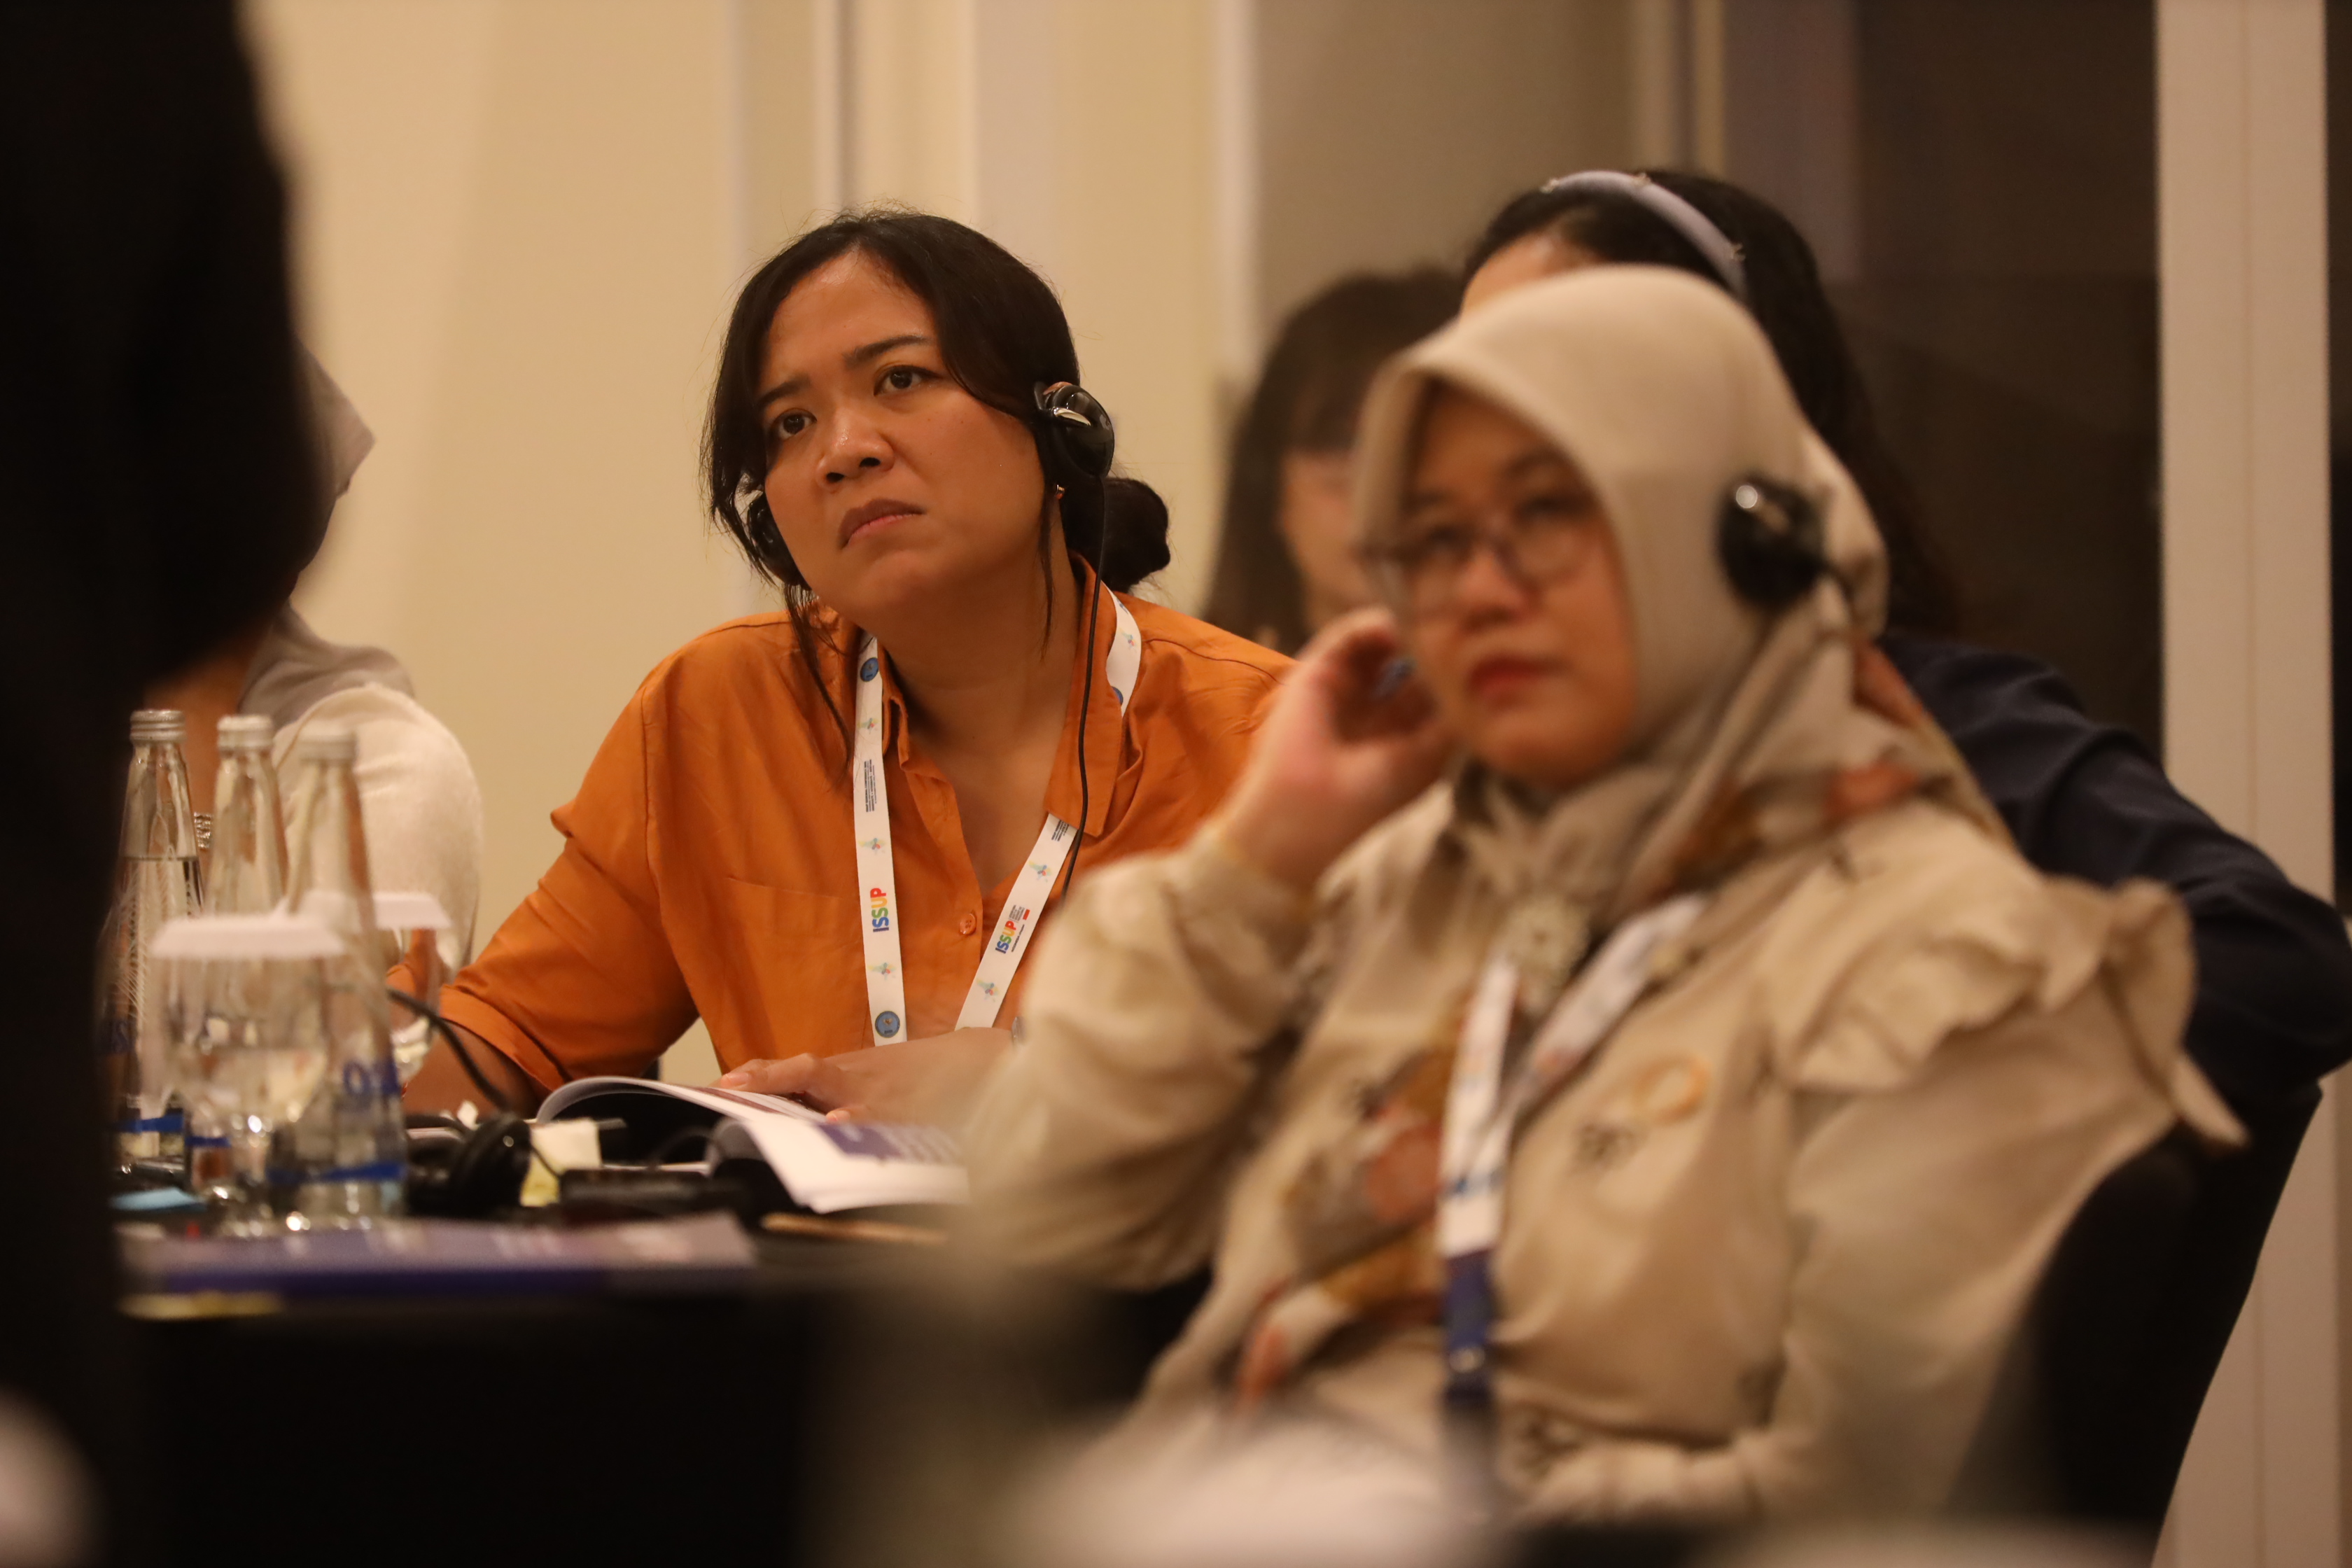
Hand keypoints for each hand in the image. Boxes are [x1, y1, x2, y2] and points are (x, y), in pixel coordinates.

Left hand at [714, 1027, 1011, 1123]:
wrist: (984, 1059)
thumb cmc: (924, 1073)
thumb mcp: (874, 1076)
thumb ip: (834, 1093)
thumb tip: (788, 1111)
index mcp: (847, 1071)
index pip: (794, 1068)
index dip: (758, 1074)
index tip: (721, 1084)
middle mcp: (860, 1080)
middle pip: (807, 1071)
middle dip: (768, 1080)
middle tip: (729, 1088)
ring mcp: (888, 1096)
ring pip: (842, 1097)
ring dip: (809, 1103)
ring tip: (775, 1106)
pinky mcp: (917, 1113)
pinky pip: (887, 1121)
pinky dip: (866, 1123)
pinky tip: (846, 1125)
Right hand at [1215, 608, 1453, 890]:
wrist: (1308, 808)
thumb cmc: (1371, 794)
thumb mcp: (1428, 758)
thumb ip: (1451, 716)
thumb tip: (1469, 675)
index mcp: (1400, 734)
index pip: (1433, 688)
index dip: (1452, 670)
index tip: (1477, 653)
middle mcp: (1373, 708)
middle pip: (1410, 661)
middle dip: (1431, 645)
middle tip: (1458, 628)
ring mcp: (1345, 687)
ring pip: (1380, 644)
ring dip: (1405, 631)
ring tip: (1428, 624)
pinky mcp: (1318, 670)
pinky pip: (1347, 636)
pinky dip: (1372, 625)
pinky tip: (1395, 626)